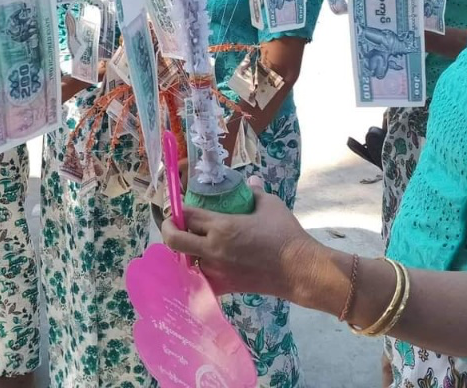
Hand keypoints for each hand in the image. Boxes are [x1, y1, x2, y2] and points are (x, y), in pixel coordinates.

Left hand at [161, 183, 323, 299]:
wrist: (298, 270)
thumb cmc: (285, 234)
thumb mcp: (270, 204)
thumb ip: (254, 192)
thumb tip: (250, 181)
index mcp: (222, 226)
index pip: (186, 215)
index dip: (178, 208)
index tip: (178, 206)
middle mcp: (213, 249)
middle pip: (174, 240)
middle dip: (168, 229)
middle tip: (172, 224)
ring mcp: (216, 271)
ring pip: (185, 260)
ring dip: (185, 250)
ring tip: (192, 242)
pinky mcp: (224, 286)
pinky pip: (200, 279)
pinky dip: (197, 271)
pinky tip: (203, 264)